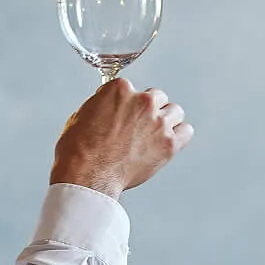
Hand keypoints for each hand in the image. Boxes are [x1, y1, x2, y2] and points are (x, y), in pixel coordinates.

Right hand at [49, 79, 191, 198]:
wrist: (88, 176)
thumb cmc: (79, 150)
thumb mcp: (81, 116)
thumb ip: (101, 106)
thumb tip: (108, 108)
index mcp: (119, 89)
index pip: (130, 88)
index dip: (124, 104)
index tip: (121, 115)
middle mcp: (142, 101)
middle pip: (156, 97)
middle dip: (147, 110)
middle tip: (138, 127)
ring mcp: (158, 122)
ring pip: (174, 111)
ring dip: (165, 120)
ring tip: (154, 135)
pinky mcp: (169, 143)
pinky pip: (186, 131)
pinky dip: (179, 135)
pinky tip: (168, 142)